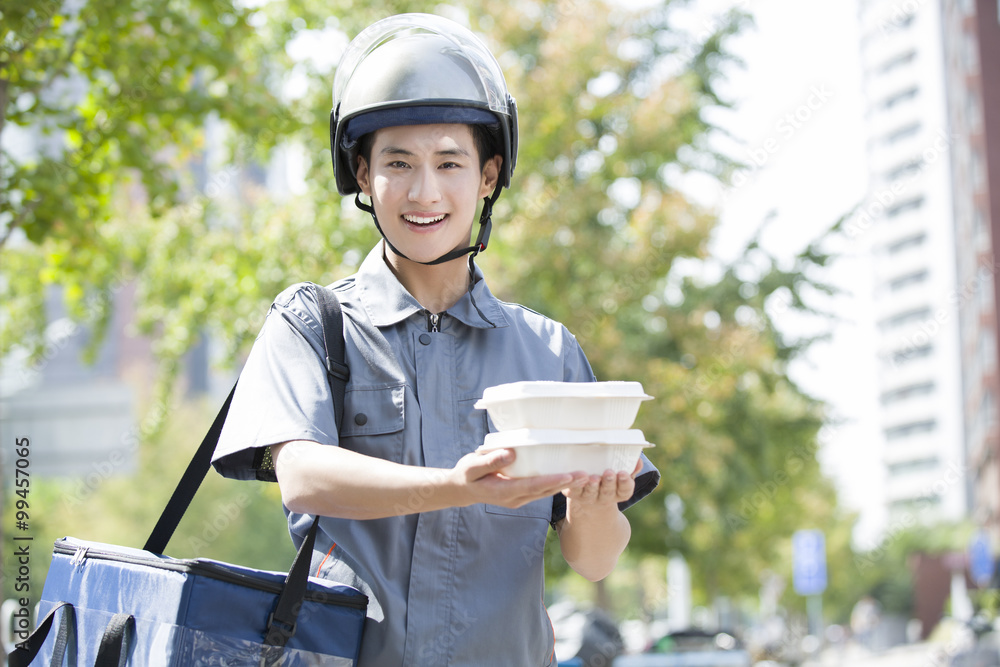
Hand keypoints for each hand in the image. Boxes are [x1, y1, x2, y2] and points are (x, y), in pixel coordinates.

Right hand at [450, 448, 587, 508]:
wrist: (460, 490)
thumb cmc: (466, 475)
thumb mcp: (472, 466)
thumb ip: (491, 460)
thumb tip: (511, 454)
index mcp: (503, 491)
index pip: (532, 486)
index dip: (551, 481)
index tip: (569, 476)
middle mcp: (514, 499)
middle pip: (544, 492)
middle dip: (566, 484)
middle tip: (587, 476)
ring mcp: (518, 499)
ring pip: (545, 494)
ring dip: (565, 486)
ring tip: (585, 477)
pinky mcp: (520, 495)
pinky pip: (540, 491)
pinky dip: (555, 485)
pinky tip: (568, 478)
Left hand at [562, 459, 641, 516]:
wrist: (588, 501)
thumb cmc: (608, 481)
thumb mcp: (621, 476)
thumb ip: (630, 468)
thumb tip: (638, 460)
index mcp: (618, 493)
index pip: (625, 490)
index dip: (625, 482)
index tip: (623, 473)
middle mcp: (604, 498)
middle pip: (607, 492)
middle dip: (609, 482)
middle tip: (608, 472)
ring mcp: (589, 498)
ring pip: (590, 493)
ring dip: (592, 486)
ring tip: (592, 477)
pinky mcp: (574, 494)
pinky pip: (573, 490)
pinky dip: (573, 483)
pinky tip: (572, 477)